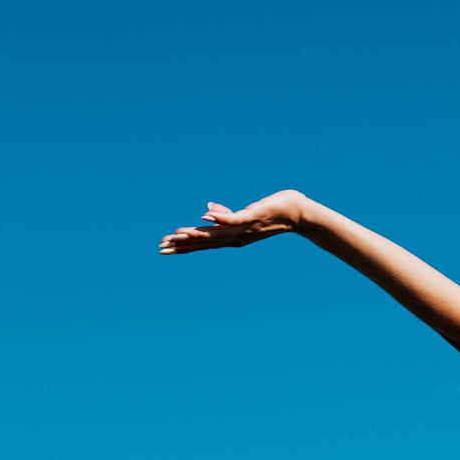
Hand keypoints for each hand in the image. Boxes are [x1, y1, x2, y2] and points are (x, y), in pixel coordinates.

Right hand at [158, 190, 307, 254]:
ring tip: (178, 234)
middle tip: (162, 248)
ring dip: (197, 234)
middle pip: (205, 243)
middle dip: (183, 245)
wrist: (297, 214)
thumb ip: (225, 215)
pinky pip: (234, 219)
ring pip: (216, 234)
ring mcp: (244, 228)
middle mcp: (236, 237)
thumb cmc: (270, 213)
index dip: (184, 246)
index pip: (204, 243)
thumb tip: (208, 211)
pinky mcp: (253, 216)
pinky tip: (206, 215)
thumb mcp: (244, 215)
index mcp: (232, 237)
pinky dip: (220, 218)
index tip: (164, 249)